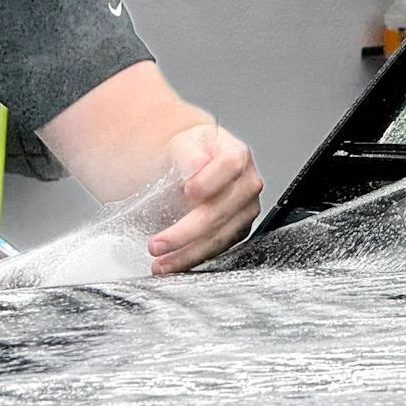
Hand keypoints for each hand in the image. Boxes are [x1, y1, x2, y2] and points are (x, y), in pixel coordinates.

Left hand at [147, 123, 262, 274]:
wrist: (194, 163)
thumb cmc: (191, 152)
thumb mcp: (185, 143)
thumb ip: (188, 154)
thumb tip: (196, 166)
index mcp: (237, 155)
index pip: (231, 166)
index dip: (211, 180)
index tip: (188, 191)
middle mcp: (247, 185)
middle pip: (222, 210)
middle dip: (187, 231)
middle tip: (158, 243)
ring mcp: (245, 211)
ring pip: (220, 237)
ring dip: (188, 253)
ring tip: (160, 262)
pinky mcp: (237, 231)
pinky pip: (217, 249)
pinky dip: (193, 259)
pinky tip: (173, 263)